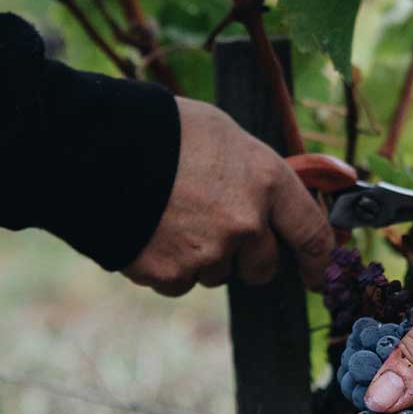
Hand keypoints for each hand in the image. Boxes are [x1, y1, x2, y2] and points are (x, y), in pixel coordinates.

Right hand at [124, 97, 333, 295]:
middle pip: (263, 266)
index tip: (317, 274)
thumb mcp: (226, 136)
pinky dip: (168, 265)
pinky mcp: (171, 274)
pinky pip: (179, 283)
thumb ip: (257, 176)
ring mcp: (208, 253)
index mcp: (266, 182)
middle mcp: (245, 223)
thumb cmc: (163, 131)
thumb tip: (274, 205)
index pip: (311, 233)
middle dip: (248, 257)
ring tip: (171, 217)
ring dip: (203, 257)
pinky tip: (151, 232)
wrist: (94, 147)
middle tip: (219, 231)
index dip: (318, 259)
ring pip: (217, 274)